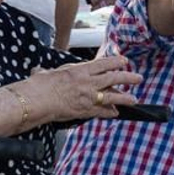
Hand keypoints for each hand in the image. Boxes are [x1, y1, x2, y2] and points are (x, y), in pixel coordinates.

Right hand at [23, 56, 140, 123]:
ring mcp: (88, 97)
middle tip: (138, 78)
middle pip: (114, 78)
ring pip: (113, 96)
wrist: (36, 101)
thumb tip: (39, 71)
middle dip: (128, 78)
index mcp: (79, 70)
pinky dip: (110, 113)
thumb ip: (50, 72)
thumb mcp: (47, 73)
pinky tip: (115, 113)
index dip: (116, 62)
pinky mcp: (85, 111)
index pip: (103, 63)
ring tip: (134, 99)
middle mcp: (87, 82)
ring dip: (125, 98)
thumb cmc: (38, 86)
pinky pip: (102, 112)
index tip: (124, 61)